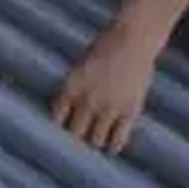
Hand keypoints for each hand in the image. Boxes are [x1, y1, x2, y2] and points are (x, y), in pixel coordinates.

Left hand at [51, 22, 161, 153]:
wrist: (132, 39)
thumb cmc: (103, 49)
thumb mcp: (80, 67)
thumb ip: (73, 91)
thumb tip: (66, 117)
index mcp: (71, 86)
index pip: (56, 119)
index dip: (56, 129)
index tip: (57, 135)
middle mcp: (88, 100)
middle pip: (75, 134)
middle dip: (74, 139)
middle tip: (75, 145)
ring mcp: (110, 107)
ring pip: (95, 141)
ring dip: (93, 143)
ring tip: (93, 145)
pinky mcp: (129, 112)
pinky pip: (118, 140)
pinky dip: (112, 147)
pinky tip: (110, 148)